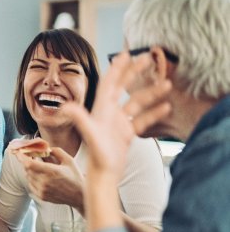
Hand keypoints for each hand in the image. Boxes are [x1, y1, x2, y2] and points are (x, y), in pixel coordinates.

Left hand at [18, 147, 84, 212]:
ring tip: (42, 169)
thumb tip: (45, 148)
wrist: (79, 196)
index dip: (21, 157)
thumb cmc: (75, 177)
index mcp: (52, 171)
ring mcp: (42, 190)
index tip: (18, 152)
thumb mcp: (68, 160)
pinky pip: (31, 184)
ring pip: (28, 176)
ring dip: (31, 170)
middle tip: (32, 157)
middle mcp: (45, 182)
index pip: (29, 164)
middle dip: (28, 162)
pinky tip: (42, 177)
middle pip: (27, 169)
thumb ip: (56, 151)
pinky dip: (33, 179)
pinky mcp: (41, 196)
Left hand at [62, 52, 171, 180]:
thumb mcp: (90, 135)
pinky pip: (142, 120)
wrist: (103, 177)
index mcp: (100, 110)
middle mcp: (108, 114)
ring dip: (151, 93)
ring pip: (136, 103)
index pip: (109, 83)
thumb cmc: (97, 157)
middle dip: (135, 72)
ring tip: (167, 84)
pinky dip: (153, 113)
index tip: (125, 53)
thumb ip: (80, 118)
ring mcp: (117, 124)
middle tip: (149, 57)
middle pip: (123, 87)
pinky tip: (166, 107)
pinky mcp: (125, 134)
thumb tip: (65, 106)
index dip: (117, 68)